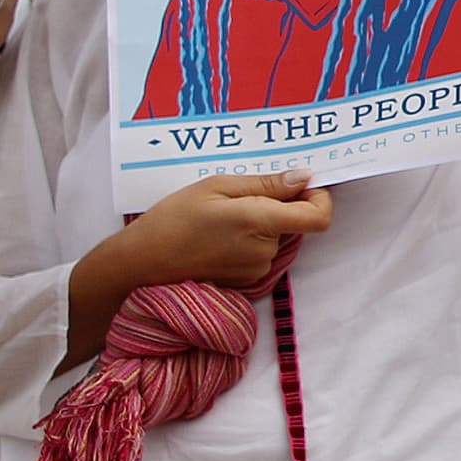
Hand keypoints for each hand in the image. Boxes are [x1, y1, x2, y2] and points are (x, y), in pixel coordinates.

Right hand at [121, 173, 327, 286]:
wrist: (142, 263)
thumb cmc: (174, 219)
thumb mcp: (217, 187)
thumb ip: (266, 184)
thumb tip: (303, 178)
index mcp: (262, 223)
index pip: (319, 217)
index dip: (319, 198)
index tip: (301, 184)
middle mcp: (266, 251)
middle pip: (295, 223)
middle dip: (278, 206)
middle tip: (241, 194)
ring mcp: (257, 270)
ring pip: (275, 237)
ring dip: (260, 223)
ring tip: (222, 215)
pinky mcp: (245, 282)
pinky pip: (260, 253)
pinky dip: (248, 240)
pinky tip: (218, 234)